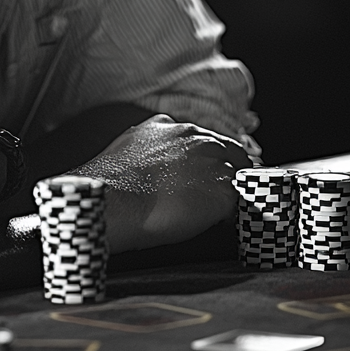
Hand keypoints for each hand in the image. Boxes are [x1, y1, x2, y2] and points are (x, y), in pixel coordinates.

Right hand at [70, 114, 249, 252]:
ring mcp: (211, 162)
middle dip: (224, 171)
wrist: (113, 202)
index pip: (202, 138)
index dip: (204, 160)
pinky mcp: (223, 191)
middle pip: (228, 151)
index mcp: (168, 126)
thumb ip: (150, 148)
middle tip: (212, 195)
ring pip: (237, 173)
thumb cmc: (110, 184)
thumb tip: (155, 165)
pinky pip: (239, 202)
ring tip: (215, 213)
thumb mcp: (128, 150)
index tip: (199, 176)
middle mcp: (194, 137)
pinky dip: (232, 213)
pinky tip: (218, 225)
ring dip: (228, 190)